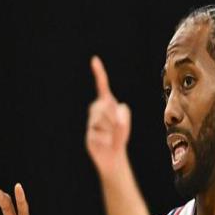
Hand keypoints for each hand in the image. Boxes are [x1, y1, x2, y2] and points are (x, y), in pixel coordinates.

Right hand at [86, 56, 130, 176]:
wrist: (112, 155)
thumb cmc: (119, 136)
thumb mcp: (124, 124)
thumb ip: (122, 118)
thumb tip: (114, 119)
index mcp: (106, 104)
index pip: (102, 87)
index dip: (99, 73)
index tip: (94, 60)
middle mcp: (97, 109)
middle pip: (105, 107)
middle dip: (114, 119)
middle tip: (117, 129)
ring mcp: (92, 121)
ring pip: (102, 121)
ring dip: (111, 131)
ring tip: (111, 137)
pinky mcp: (89, 133)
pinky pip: (100, 134)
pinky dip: (107, 140)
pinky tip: (106, 143)